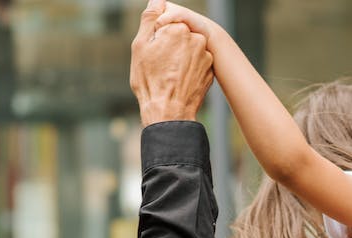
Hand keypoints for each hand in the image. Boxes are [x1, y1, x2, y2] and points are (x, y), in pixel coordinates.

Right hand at [129, 0, 213, 124]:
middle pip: (180, 35)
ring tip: (169, 75)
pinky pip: (196, 63)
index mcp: (179, 28)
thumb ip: (150, 19)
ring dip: (180, 57)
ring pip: (189, 49)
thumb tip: (157, 1)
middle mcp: (197, 38)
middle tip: (159, 65)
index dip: (157, 37)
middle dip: (170, 45)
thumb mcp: (140, 46)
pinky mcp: (210, 70)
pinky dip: (188, 69)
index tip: (152, 52)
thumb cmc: (150, 81)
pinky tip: (179, 81)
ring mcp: (206, 55)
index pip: (167, 23)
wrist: (169, 112)